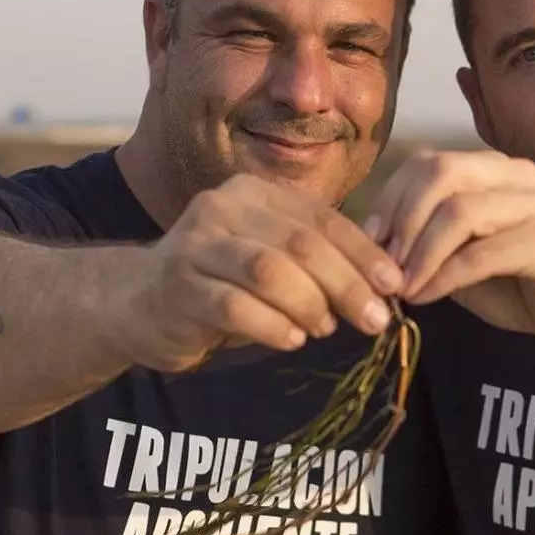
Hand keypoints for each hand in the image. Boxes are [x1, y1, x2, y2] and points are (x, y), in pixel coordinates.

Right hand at [108, 174, 402, 371]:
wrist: (139, 303)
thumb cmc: (223, 284)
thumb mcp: (274, 260)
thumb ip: (319, 261)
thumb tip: (387, 283)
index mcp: (255, 194)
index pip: (323, 220)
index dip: (364, 254)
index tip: (395, 286)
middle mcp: (223, 208)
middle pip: (301, 245)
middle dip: (347, 284)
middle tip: (375, 320)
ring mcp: (195, 245)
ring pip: (269, 271)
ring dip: (309, 304)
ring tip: (324, 328)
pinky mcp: (177, 286)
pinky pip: (234, 307)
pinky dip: (272, 326)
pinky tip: (291, 340)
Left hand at [365, 150, 534, 345]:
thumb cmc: (522, 283)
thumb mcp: (461, 258)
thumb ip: (426, 243)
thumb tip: (372, 245)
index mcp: (492, 169)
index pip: (427, 162)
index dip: (390, 199)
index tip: (370, 241)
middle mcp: (514, 175)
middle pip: (440, 173)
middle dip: (401, 219)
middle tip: (382, 263)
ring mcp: (534, 204)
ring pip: (458, 212)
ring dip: (419, 253)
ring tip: (402, 287)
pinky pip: (480, 253)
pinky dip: (443, 277)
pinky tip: (426, 298)